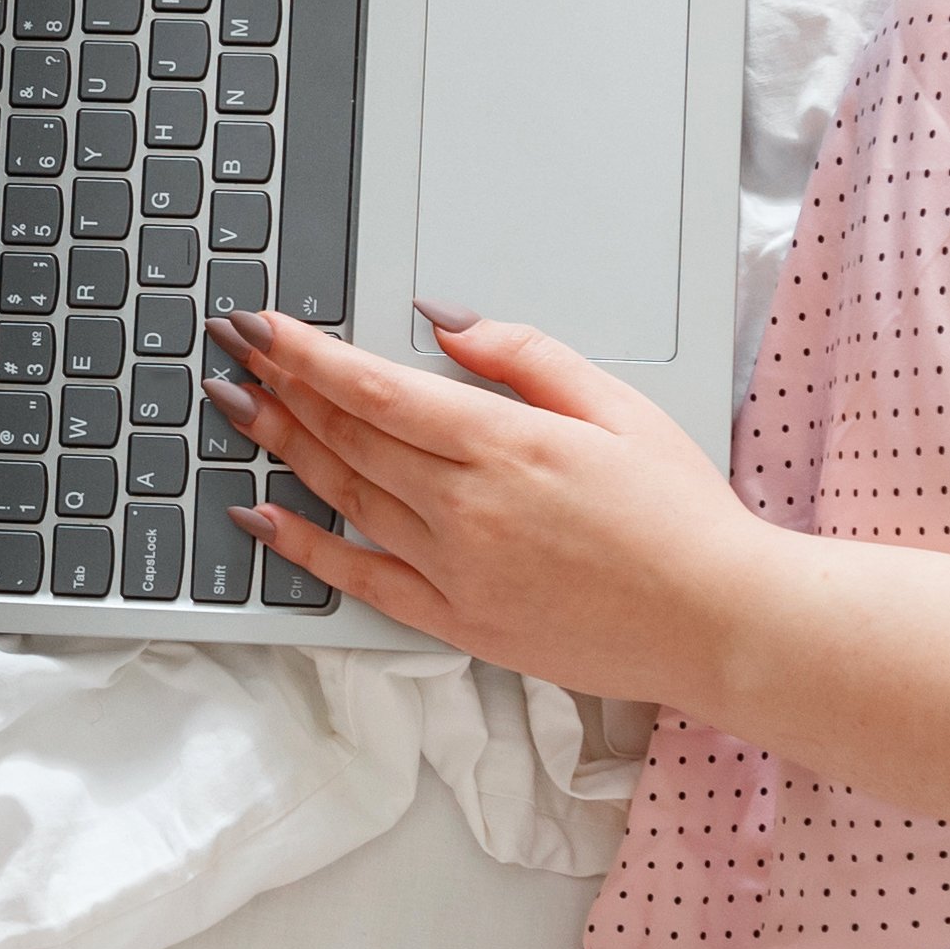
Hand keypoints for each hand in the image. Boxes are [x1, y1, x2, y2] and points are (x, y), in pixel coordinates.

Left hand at [200, 303, 774, 711]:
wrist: (720, 622)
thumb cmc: (682, 513)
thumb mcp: (618, 407)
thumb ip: (524, 356)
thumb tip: (442, 324)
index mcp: (507, 445)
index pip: (376, 388)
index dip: (306, 354)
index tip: (260, 325)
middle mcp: (468, 509)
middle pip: (347, 437)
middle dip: (280, 388)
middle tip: (229, 354)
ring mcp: (458, 572)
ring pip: (344, 498)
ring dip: (281, 450)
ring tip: (236, 411)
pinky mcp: (460, 624)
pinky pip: (361, 580)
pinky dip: (304, 547)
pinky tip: (262, 519)